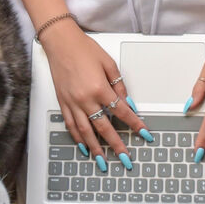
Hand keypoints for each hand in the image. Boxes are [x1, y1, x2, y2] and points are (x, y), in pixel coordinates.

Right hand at [41, 22, 151, 167]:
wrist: (60, 42)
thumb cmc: (84, 49)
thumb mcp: (108, 64)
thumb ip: (119, 85)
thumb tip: (127, 102)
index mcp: (99, 88)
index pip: (121, 112)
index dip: (134, 124)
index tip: (144, 134)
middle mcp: (85, 99)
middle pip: (104, 128)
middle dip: (116, 145)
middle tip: (125, 158)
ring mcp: (72, 103)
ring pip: (85, 132)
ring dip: (95, 148)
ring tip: (103, 161)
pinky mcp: (63, 103)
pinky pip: (70, 125)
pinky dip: (78, 138)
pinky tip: (83, 146)